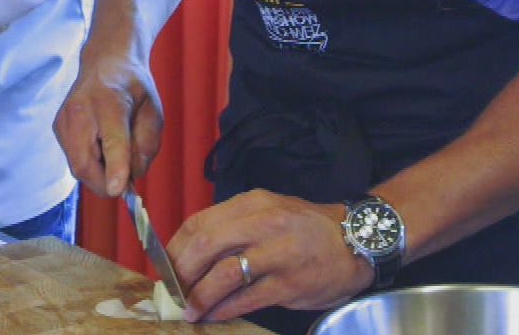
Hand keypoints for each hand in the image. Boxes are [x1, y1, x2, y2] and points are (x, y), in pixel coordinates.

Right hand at [53, 49, 162, 196]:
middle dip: (105, 183)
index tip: (120, 191)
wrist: (105, 62)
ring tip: (114, 150)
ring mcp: (64, 119)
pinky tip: (101, 144)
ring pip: (78, 167)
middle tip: (126, 182)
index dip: (116, 168)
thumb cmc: (132, 88)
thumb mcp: (153, 112)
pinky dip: (90, 163)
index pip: (112, 140)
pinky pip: (74, 159)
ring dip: (99, 173)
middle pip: (85, 163)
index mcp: (110, 100)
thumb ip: (147, 145)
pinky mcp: (58, 128)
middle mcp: (80, 110)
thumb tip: (131, 177)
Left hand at [169, 190, 372, 323]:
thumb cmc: (304, 229)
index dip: (174, 248)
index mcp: (253, 203)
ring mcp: (279, 254)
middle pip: (206, 246)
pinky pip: (247, 299)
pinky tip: (212, 315)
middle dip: (180, 273)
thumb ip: (233, 226)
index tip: (163, 266)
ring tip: (188, 308)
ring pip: (224, 274)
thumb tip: (190, 253)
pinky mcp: (291, 284)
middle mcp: (265, 223)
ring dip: (199, 295)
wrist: (354, 241)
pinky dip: (223, 309)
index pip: (199, 222)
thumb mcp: (269, 212)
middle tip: (170, 290)